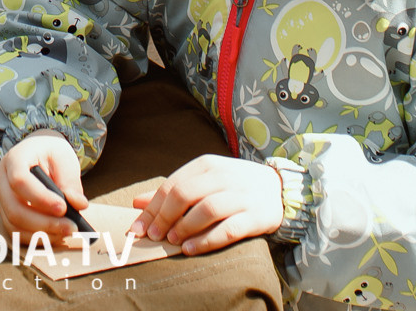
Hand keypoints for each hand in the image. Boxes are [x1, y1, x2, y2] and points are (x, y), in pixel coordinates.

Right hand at [0, 131, 88, 242]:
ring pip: (14, 225)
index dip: (40, 198)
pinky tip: (57, 235)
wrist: (38, 152)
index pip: (19, 180)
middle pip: (14, 209)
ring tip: (67, 231)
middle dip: (44, 223)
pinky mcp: (5, 214)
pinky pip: (16, 233)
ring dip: (42, 234)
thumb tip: (79, 205)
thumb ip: (71, 181)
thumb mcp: (64, 158)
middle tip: (71, 227)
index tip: (64, 208)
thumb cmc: (51, 154)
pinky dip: (37, 238)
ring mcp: (0, 199)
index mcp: (13, 159)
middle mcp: (1, 180)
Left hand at [128, 155, 281, 253]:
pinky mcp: (255, 216)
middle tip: (154, 236)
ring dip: (185, 227)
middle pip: (186, 194)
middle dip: (165, 217)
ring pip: (207, 209)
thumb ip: (172, 191)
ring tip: (172, 241)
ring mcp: (241, 195)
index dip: (152, 208)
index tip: (138, 228)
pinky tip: (191, 249)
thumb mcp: (203, 181)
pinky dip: (207, 240)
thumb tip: (137, 203)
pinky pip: (228, 229)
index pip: (172, 185)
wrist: (277, 189)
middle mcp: (223, 176)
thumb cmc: (232, 186)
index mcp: (206, 165)